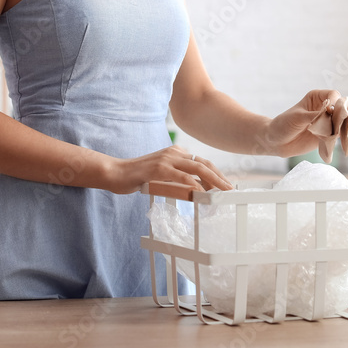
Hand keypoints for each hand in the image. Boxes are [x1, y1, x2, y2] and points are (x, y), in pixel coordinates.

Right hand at [105, 145, 233, 194]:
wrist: (116, 173)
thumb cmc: (138, 177)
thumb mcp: (161, 175)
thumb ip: (176, 178)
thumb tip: (195, 190)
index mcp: (176, 152)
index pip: (202, 162)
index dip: (217, 174)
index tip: (227, 186)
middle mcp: (174, 152)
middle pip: (204, 164)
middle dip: (220, 178)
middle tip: (231, 191)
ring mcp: (166, 159)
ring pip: (197, 168)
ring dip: (213, 181)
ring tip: (223, 193)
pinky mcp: (159, 168)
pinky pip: (182, 176)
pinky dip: (194, 185)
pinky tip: (202, 194)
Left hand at [263, 89, 347, 158]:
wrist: (277, 141)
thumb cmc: (283, 125)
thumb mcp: (297, 118)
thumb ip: (313, 115)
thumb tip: (329, 112)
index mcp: (316, 97)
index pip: (333, 94)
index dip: (336, 102)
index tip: (330, 111)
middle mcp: (324, 107)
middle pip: (343, 105)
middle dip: (344, 113)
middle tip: (338, 122)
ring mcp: (328, 121)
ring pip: (346, 118)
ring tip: (343, 128)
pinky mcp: (329, 133)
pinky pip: (345, 130)